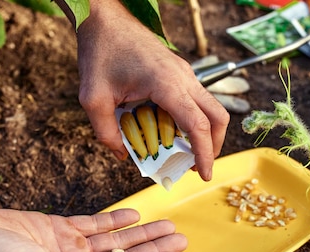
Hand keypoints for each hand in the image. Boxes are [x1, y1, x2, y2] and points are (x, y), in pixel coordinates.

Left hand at [74, 0, 228, 180]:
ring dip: (204, 132)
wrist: (104, 18)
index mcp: (168, 85)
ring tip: (183, 151)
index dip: (205, 154)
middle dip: (213, 146)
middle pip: (217, 117)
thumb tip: (122, 155)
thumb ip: (106, 132)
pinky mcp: (179, 71)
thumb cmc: (100, 52)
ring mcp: (184, 73)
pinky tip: (170, 129)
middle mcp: (184, 78)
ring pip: (210, 107)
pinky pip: (196, 99)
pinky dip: (192, 119)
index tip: (204, 174)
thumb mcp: (93, 98)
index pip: (198, 125)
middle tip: (197, 166)